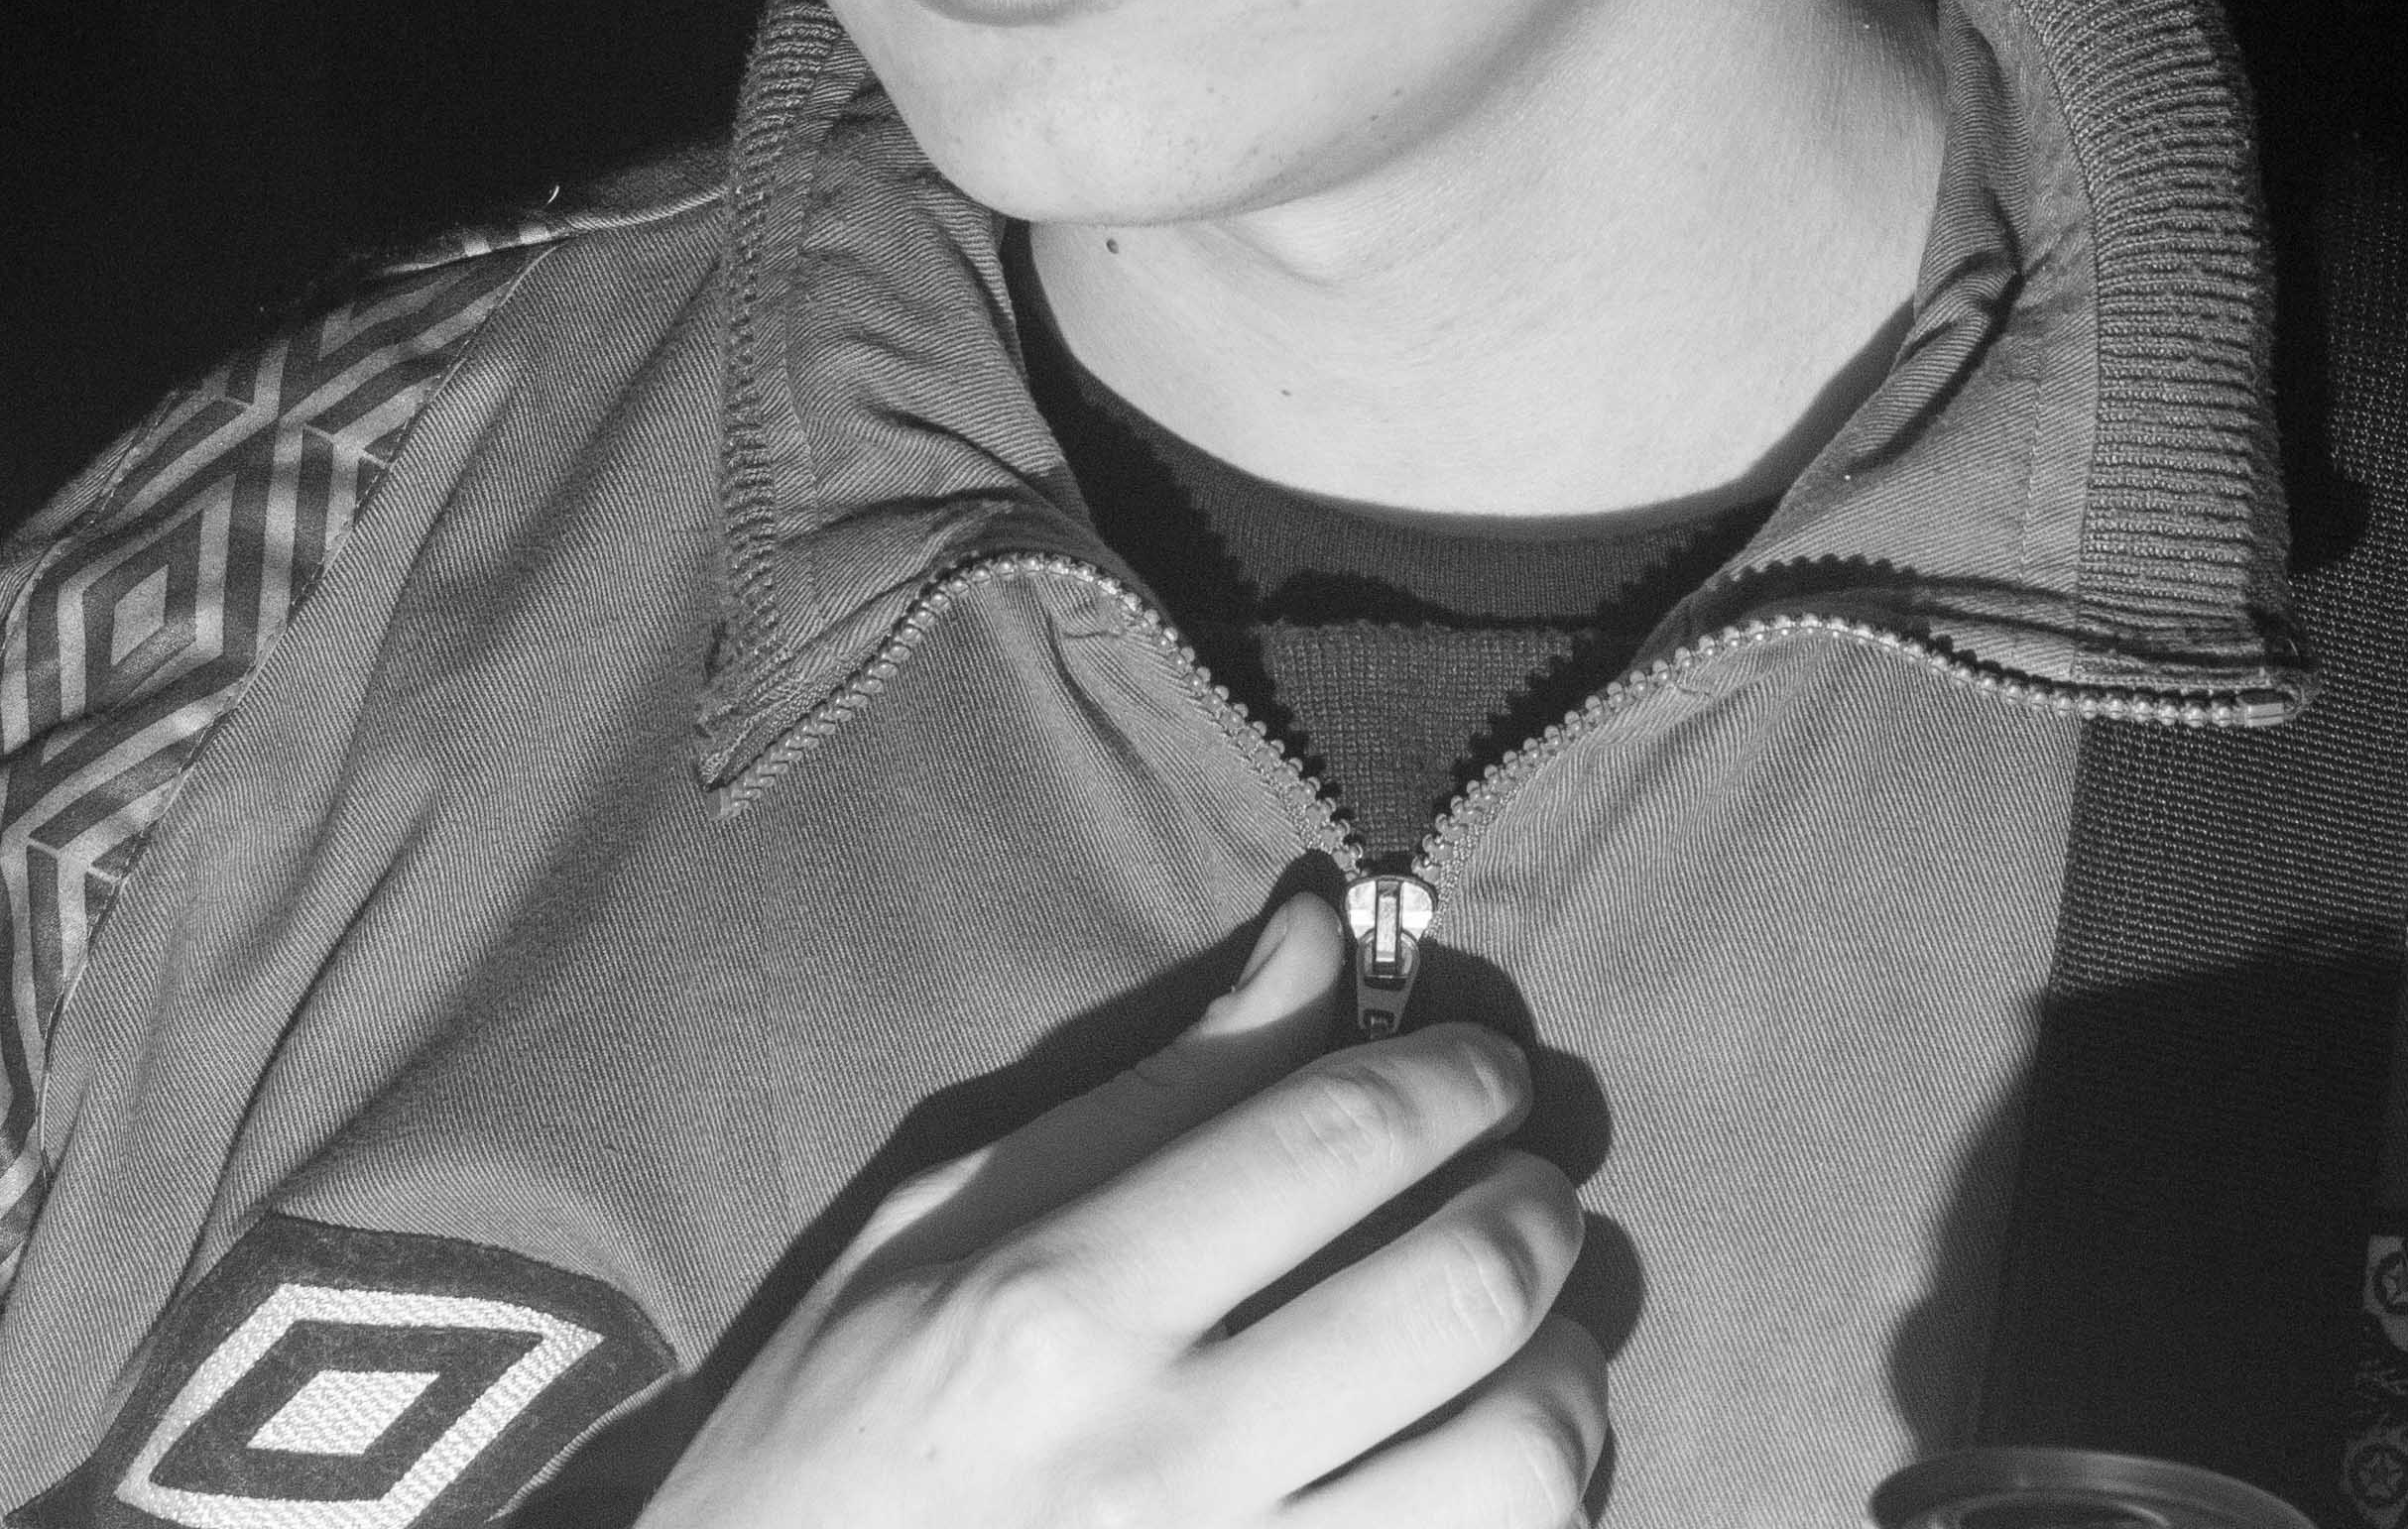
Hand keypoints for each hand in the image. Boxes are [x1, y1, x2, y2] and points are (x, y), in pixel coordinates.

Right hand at [648, 893, 1605, 1526]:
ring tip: (1527, 1340)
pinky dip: (1529, 1509)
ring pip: (1514, 1465)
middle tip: (1519, 1185)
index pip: (1337, 1138)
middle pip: (1461, 1290)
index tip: (1480, 1070)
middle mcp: (1166, 1455)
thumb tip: (1320, 935)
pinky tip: (1482, 1463)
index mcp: (1064, 1306)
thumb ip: (1154, 1086)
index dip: (1453, 1076)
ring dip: (1563, 1374)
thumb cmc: (844, 1419)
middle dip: (1533, 1205)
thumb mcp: (945, 1218)